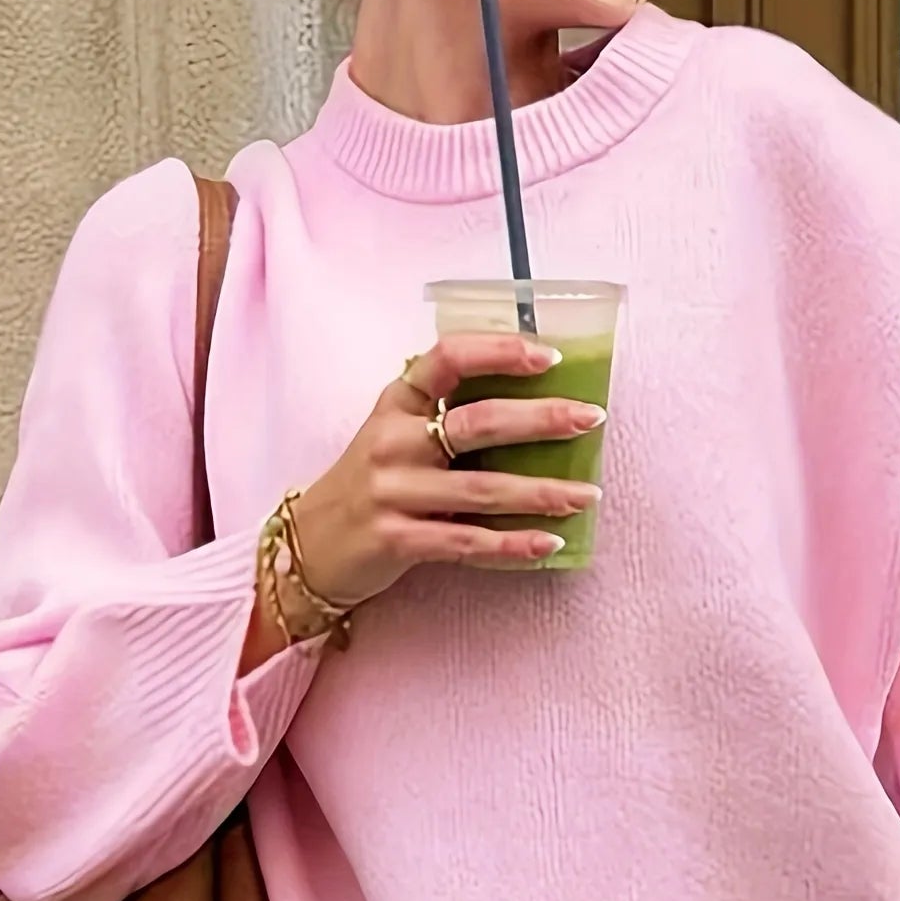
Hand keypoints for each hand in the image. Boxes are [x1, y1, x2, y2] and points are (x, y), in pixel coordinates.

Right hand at [291, 334, 604, 609]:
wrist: (309, 547)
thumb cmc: (370, 487)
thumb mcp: (396, 437)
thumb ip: (446, 419)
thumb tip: (537, 411)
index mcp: (397, 404)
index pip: (447, 359)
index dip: (500, 352)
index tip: (549, 356)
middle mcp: (392, 442)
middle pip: (478, 423)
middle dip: (542, 419)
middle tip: (590, 419)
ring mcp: (391, 491)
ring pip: (482, 488)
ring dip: (541, 492)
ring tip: (585, 495)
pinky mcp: (395, 540)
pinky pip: (466, 542)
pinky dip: (512, 545)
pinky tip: (548, 543)